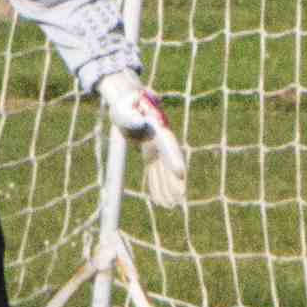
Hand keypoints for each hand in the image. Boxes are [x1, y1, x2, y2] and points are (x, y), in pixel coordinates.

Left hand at [98, 70, 189, 209]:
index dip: (175, 160)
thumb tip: (139, 124)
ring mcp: (156, 148)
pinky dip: (156, 185)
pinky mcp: (149, 153)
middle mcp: (160, 141)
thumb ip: (132, 115)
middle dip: (174, 181)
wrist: (126, 101)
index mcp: (157, 129)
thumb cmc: (124, 104)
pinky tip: (160, 200)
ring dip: (166, 188)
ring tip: (170, 205)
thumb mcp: (126, 107)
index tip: (181, 173)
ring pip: (162, 171)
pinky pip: (154, 172)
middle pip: (169, 162)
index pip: (169, 145)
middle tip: (180, 197)